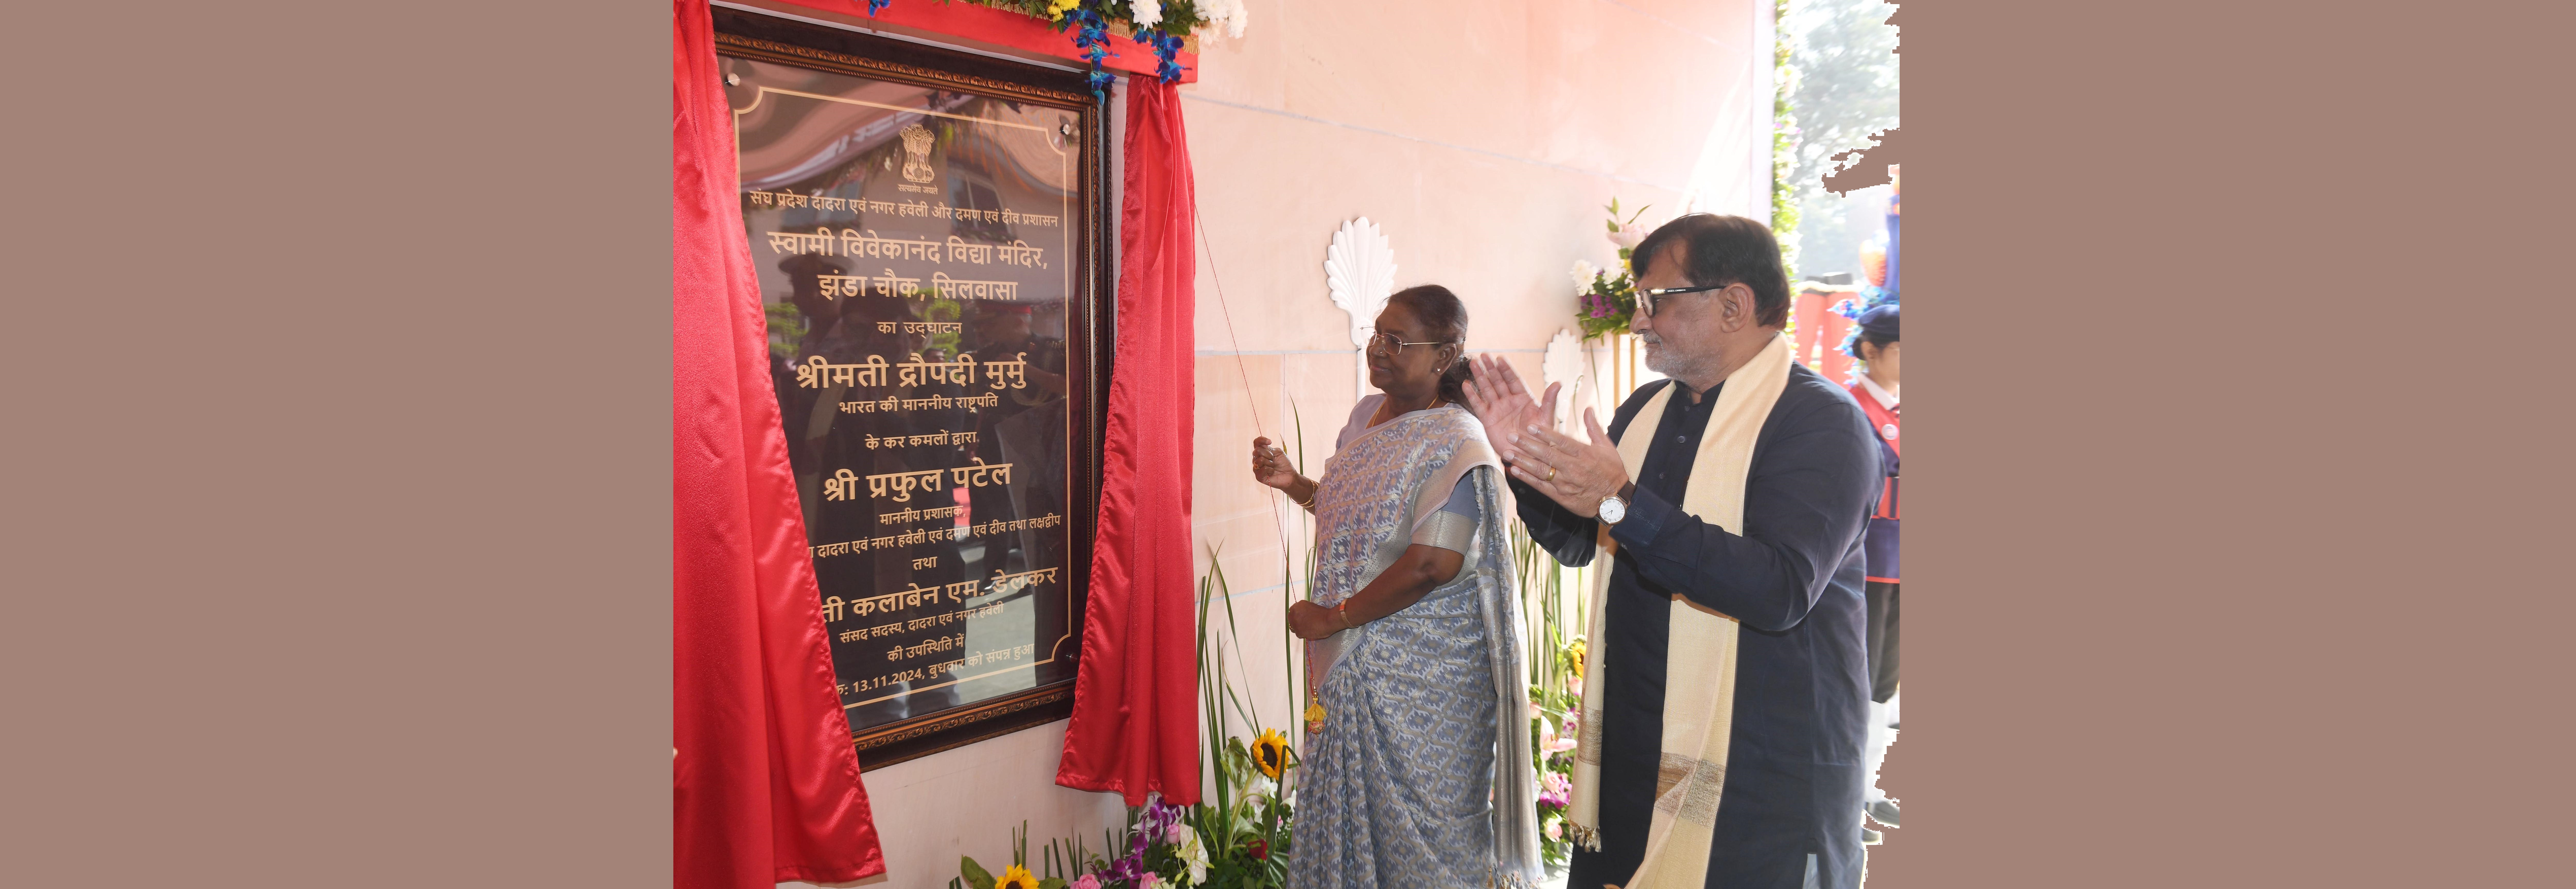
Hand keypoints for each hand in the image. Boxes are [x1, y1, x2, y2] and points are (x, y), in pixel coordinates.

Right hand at [1250, 437, 1298, 489]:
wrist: (1289, 475)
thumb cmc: (1284, 463)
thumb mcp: (1278, 452)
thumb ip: (1269, 448)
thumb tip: (1262, 445)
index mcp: (1261, 452)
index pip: (1256, 443)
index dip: (1261, 440)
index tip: (1270, 442)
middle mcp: (1257, 459)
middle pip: (1257, 451)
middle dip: (1269, 454)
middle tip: (1274, 459)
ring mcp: (1257, 468)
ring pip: (1260, 460)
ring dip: (1270, 463)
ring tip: (1273, 466)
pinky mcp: (1259, 477)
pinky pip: (1262, 469)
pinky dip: (1270, 470)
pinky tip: (1272, 472)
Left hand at [1287, 600, 1342, 639]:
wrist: (1328, 620)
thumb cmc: (1323, 612)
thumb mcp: (1310, 606)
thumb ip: (1303, 609)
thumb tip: (1302, 614)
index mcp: (1297, 606)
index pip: (1292, 610)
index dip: (1296, 614)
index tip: (1300, 616)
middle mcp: (1294, 614)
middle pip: (1290, 618)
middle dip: (1295, 620)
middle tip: (1303, 622)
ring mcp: (1295, 623)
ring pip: (1293, 626)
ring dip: (1298, 627)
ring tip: (1307, 627)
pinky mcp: (1298, 632)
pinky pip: (1298, 633)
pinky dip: (1302, 633)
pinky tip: (1309, 631)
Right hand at [1462, 354, 1559, 463]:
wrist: (1527, 457)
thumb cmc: (1539, 438)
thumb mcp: (1546, 419)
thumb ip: (1549, 400)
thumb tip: (1558, 382)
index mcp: (1523, 399)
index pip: (1513, 380)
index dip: (1506, 369)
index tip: (1500, 358)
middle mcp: (1509, 401)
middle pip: (1498, 381)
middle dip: (1490, 368)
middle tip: (1483, 355)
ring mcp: (1497, 410)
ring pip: (1487, 389)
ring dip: (1480, 377)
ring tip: (1473, 363)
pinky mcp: (1488, 420)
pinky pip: (1479, 405)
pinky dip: (1472, 395)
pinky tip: (1466, 385)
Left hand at [1504, 407, 1629, 517]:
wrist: (1615, 501)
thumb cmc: (1612, 471)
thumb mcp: (1607, 447)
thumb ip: (1594, 427)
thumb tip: (1587, 408)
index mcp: (1584, 454)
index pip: (1561, 441)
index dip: (1545, 434)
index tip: (1530, 426)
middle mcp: (1573, 468)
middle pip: (1547, 454)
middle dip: (1527, 445)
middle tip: (1511, 436)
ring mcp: (1566, 483)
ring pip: (1541, 470)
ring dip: (1522, 461)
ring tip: (1507, 453)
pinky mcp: (1561, 497)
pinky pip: (1541, 487)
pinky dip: (1527, 479)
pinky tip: (1515, 471)